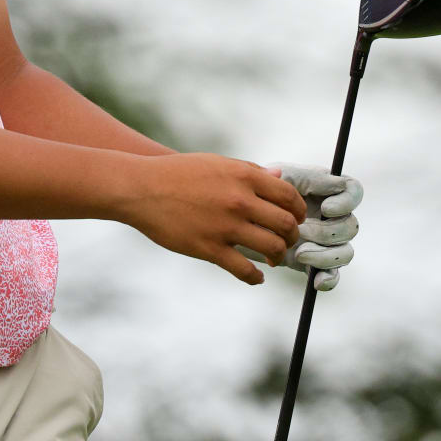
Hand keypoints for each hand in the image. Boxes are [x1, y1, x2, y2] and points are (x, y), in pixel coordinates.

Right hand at [122, 153, 307, 284]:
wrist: (142, 188)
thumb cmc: (179, 173)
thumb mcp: (217, 163)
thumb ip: (250, 171)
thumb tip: (278, 175)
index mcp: (244, 176)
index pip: (288, 196)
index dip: (298, 210)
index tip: (296, 218)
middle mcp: (240, 200)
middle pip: (285, 224)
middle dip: (292, 236)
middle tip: (287, 241)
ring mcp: (226, 226)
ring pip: (271, 247)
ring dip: (278, 256)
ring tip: (274, 258)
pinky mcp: (209, 249)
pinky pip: (243, 269)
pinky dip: (255, 277)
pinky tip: (256, 277)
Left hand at [238, 162, 361, 291]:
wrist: (242, 218)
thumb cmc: (258, 194)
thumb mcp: (270, 181)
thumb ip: (286, 179)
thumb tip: (304, 177)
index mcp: (326, 191)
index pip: (352, 192)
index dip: (346, 201)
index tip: (326, 208)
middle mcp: (331, 217)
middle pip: (350, 226)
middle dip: (328, 231)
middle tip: (303, 231)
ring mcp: (325, 241)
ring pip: (344, 252)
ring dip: (325, 254)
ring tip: (299, 253)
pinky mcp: (315, 262)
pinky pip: (331, 274)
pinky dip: (328, 279)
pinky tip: (317, 281)